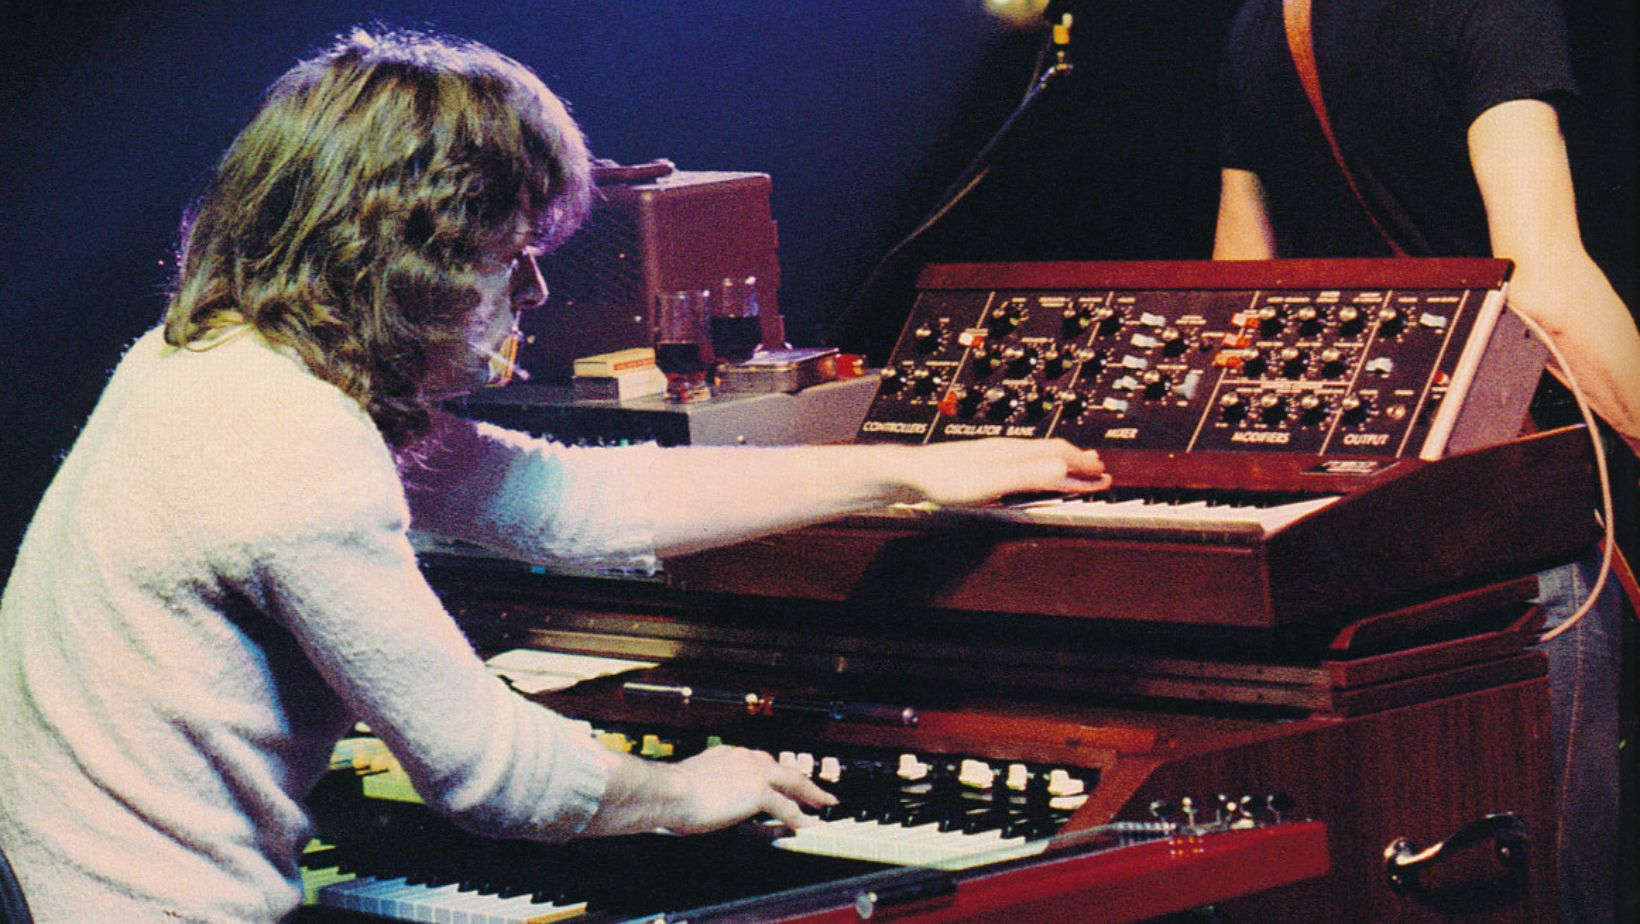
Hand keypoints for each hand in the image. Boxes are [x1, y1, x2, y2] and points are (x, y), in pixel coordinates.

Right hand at [661, 746, 835, 833]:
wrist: (667, 791)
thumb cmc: (667, 793)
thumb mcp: (689, 785)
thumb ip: (703, 789)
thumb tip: (701, 804)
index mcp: (724, 754)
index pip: (757, 762)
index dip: (772, 773)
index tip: (778, 780)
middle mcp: (742, 758)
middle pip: (780, 769)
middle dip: (799, 779)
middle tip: (813, 790)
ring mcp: (752, 773)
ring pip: (791, 782)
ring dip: (809, 794)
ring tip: (823, 803)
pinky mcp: (758, 791)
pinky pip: (786, 807)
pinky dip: (800, 817)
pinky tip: (808, 825)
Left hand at [896, 438, 1109, 506]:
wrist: (912, 473)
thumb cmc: (946, 479)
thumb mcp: (993, 482)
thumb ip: (1028, 475)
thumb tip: (1063, 469)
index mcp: (1016, 452)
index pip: (1060, 456)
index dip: (1084, 467)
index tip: (1104, 475)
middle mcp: (1008, 448)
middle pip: (1052, 451)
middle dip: (1078, 460)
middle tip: (1098, 468)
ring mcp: (996, 453)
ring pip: (1038, 454)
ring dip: (1061, 461)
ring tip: (1072, 465)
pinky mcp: (984, 461)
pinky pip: (1023, 460)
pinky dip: (1040, 465)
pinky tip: (1030, 470)